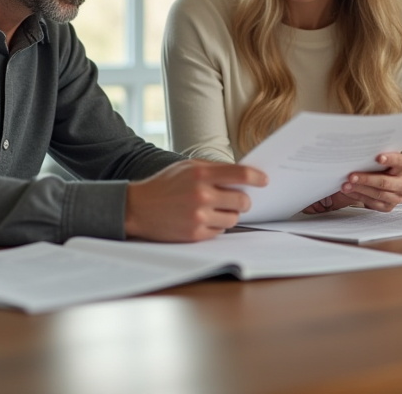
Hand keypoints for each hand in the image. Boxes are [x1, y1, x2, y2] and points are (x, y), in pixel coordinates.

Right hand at [125, 160, 267, 241]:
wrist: (137, 208)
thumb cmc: (163, 185)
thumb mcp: (186, 167)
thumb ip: (213, 169)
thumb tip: (240, 174)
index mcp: (200, 173)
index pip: (240, 174)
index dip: (257, 177)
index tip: (264, 180)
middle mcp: (202, 194)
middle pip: (242, 200)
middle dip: (242, 200)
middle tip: (237, 199)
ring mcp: (199, 216)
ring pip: (234, 219)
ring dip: (229, 214)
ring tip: (215, 209)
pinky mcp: (195, 234)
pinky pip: (220, 232)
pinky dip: (216, 226)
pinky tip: (203, 219)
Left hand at [302, 153, 401, 213]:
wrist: (394, 183)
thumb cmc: (386, 166)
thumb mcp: (386, 157)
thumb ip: (376, 154)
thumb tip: (358, 148)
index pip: (401, 162)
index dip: (391, 159)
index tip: (378, 157)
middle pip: (385, 182)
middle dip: (366, 179)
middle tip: (351, 176)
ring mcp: (397, 197)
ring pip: (377, 194)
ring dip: (359, 189)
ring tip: (345, 185)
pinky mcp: (388, 207)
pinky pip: (372, 203)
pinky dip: (358, 196)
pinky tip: (349, 191)